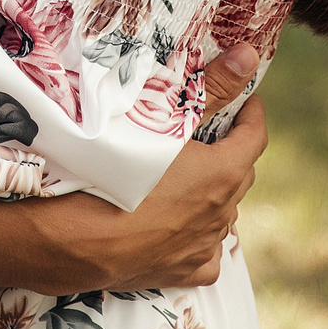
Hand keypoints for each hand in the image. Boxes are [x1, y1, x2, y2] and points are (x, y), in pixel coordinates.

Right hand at [37, 94, 267, 292]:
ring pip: (222, 214)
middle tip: (211, 134)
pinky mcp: (183, 272)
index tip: (247, 102)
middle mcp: (222, 213)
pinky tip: (182, 227)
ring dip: (213, 194)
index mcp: (222, 173)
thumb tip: (248, 56)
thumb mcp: (160, 119)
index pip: (253, 137)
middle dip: (231, 151)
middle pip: (239, 174)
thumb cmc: (112, 170)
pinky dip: (200, 237)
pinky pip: (206, 252)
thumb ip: (212, 88)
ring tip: (190, 178)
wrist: (74, 238)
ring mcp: (204, 246)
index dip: (251, 115)